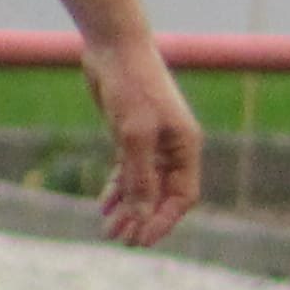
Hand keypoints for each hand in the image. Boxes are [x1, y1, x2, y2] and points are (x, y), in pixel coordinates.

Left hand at [83, 35, 204, 245]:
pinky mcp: (130, 136)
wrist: (114, 48)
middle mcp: (173, 148)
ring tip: (107, 229)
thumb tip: (139, 217)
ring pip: (143, 186)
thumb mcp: (134, 135)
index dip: (164, 220)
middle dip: (142, 219)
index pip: (183, 196)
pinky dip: (117, 189)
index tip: (141, 240)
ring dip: (127, 208)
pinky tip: (103, 205)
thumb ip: (138, 177)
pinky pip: (128, 172)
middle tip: (119, 240)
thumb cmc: (132, 86)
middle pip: (162, 195)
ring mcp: (152, 142)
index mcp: (186, 147)